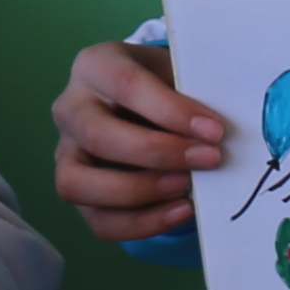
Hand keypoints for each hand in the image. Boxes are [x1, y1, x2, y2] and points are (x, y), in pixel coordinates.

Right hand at [49, 32, 221, 242]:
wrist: (138, 104)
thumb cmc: (162, 84)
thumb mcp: (176, 72)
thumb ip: (193, 93)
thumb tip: (224, 132)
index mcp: (95, 66)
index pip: (126, 85)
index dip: (171, 111)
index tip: (216, 131)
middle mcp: (70, 109)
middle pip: (98, 136)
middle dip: (158, 153)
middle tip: (208, 160)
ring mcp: (65, 154)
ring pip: (77, 184)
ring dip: (139, 192)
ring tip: (188, 189)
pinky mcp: (77, 192)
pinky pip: (99, 221)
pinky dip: (143, 223)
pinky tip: (181, 211)